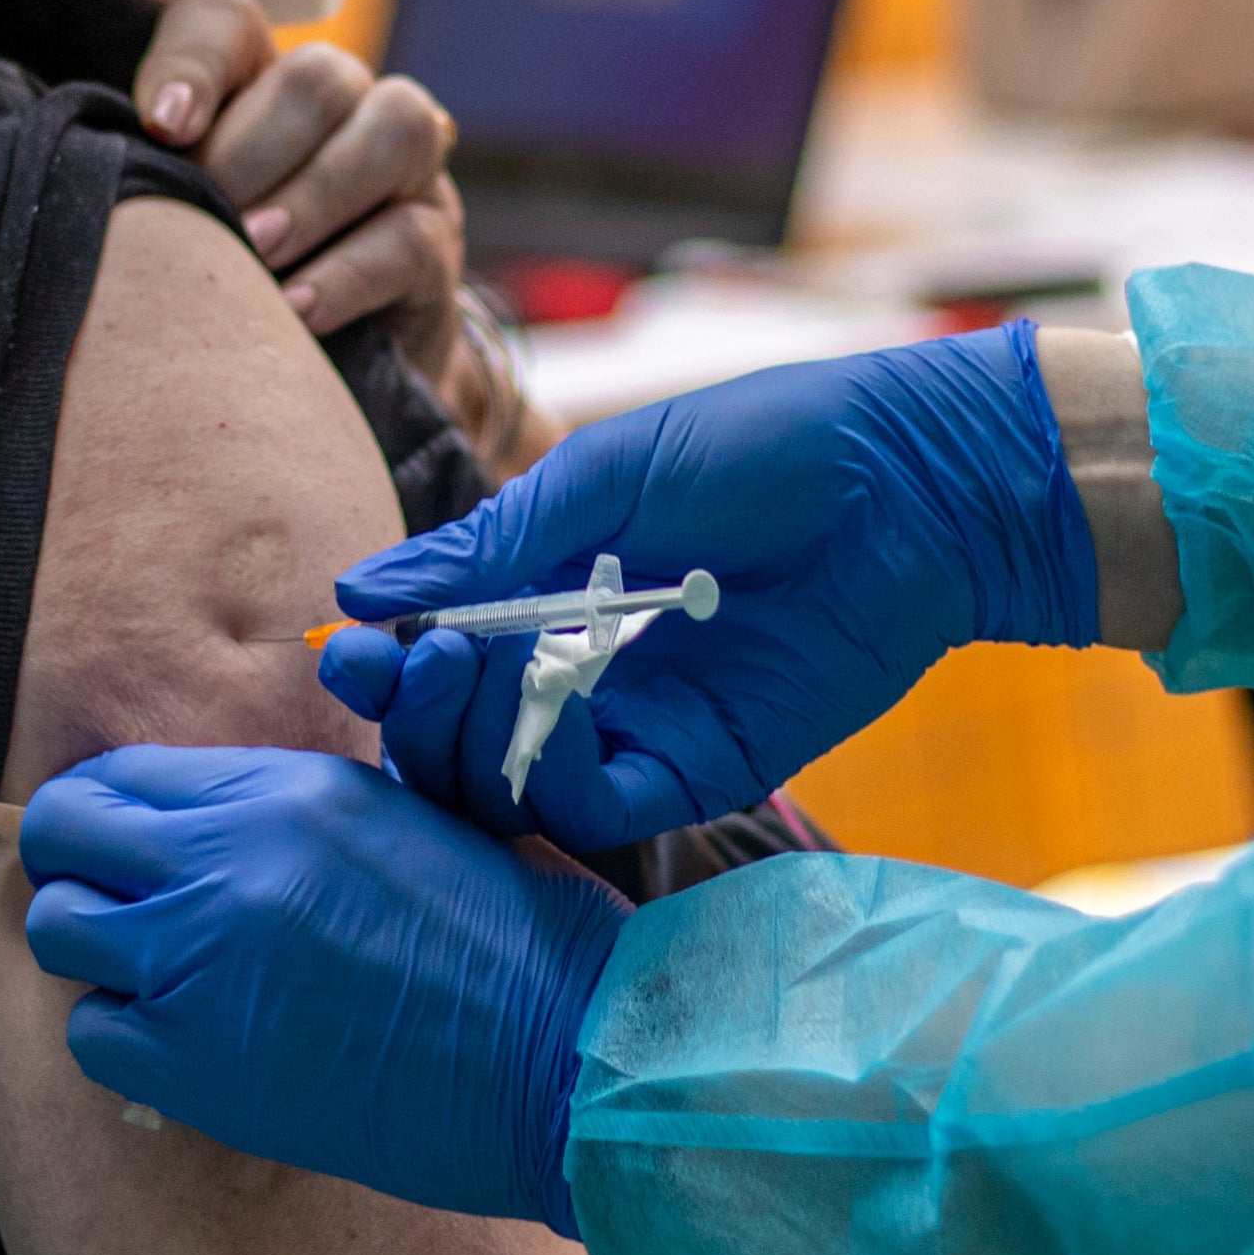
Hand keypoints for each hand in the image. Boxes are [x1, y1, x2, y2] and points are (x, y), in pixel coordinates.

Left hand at [16, 744, 625, 1227]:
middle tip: (123, 906)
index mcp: (280, 791)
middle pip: (61, 842)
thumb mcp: (399, 817)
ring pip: (59, 935)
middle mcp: (221, 864)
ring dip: (100, 951)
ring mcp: (196, 967)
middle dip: (77, 869)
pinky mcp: (194, 1066)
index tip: (122, 843)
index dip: (106, 811)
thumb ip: (287, 810)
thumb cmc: (510, 933)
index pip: (118, 778)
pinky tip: (193, 1041)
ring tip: (163, 975)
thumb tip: (199, 822)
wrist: (562, 1049)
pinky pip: (94, 1035)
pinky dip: (127, 1037)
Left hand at [134, 0, 463, 345]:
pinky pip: (411, 236)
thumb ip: (153, 188)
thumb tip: (117, 177)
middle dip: (255, 148)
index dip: (193, 62)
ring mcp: (406, 173)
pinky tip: (294, 310)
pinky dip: (347, 272)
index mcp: (260, 85)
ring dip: (316, 192)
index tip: (162, 125)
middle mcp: (345, 108)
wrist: (327, 373)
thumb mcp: (179, 229)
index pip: (227, 22)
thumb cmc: (228, 284)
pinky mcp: (438, 247)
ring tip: (258, 250)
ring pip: (395, 129)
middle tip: (210, 210)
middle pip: (320, 75)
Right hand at [313, 325, 1100, 852]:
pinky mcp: (698, 772)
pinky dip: (553, 768)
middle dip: (411, 713)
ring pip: (511, 790)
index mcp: (551, 598)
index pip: (438, 664)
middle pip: (459, 743)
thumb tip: (362, 593)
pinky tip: (553, 701)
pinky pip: (595, 806)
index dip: (385, 667)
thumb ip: (489, 543)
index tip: (347, 649)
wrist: (906, 479)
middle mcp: (583, 678)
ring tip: (464, 668)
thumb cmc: (764, 448)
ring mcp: (638, 731)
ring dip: (467, 739)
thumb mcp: (604, 476)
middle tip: (398, 668)